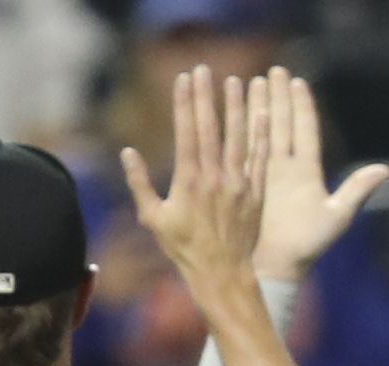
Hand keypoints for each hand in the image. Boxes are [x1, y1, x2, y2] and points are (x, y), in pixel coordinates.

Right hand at [120, 66, 265, 302]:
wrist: (221, 273)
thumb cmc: (184, 249)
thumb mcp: (154, 219)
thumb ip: (140, 185)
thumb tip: (127, 153)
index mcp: (188, 181)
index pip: (186, 132)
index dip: (184, 103)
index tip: (183, 79)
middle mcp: (214, 177)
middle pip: (211, 128)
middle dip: (207, 96)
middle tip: (204, 69)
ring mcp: (237, 183)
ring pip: (237, 137)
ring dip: (236, 107)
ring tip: (235, 81)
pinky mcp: (255, 192)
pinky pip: (259, 158)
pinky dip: (260, 135)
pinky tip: (261, 113)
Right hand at [250, 66, 386, 282]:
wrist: (276, 269)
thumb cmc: (307, 247)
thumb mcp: (337, 217)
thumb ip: (357, 190)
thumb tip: (386, 170)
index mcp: (308, 173)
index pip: (305, 131)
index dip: (302, 107)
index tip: (297, 82)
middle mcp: (287, 170)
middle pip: (283, 125)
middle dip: (278, 98)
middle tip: (274, 72)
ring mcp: (265, 177)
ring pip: (262, 134)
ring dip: (258, 108)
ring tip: (253, 82)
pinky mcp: (247, 186)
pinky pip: (243, 152)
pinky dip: (239, 132)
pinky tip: (233, 113)